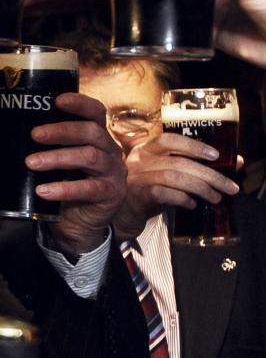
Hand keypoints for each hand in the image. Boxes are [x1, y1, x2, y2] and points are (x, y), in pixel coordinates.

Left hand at [28, 93, 126, 254]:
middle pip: (90, 131)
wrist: (77, 223)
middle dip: (61, 131)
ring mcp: (113, 171)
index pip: (95, 112)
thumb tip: (0, 135)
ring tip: (32, 163)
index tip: (57, 100)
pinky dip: (64, 189)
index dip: (79, 103)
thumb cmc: (63, 184)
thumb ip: (42, 147)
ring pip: (89, 157)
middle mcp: (109, 149)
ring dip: (57, 158)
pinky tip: (43, 191)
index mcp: (96, 136)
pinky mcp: (110, 194)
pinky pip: (89, 189)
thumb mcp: (54, 162)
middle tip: (34, 135)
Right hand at [113, 132, 239, 239]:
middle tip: (229, 187)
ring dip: (199, 187)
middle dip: (209, 174)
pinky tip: (192, 205)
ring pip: (172, 176)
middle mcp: (137, 161)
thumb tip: (237, 162)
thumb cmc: (148, 194)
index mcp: (145, 150)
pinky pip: (162, 193)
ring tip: (215, 197)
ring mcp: (134, 178)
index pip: (168, 140)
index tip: (215, 155)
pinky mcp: (134, 196)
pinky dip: (181, 199)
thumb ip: (198, 168)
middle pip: (178, 162)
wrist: (120, 218)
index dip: (193, 145)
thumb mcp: (171, 178)